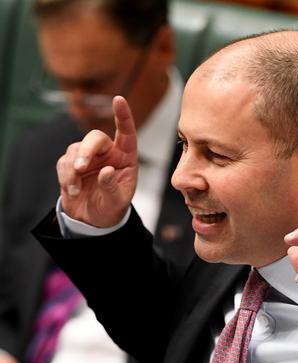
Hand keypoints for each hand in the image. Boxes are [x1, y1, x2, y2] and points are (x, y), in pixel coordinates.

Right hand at [56, 96, 137, 226]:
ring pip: (75, 150)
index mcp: (125, 157)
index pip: (126, 133)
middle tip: (80, 167)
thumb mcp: (117, 201)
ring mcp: (88, 157)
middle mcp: (107, 153)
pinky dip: (65, 177)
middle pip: (94, 138)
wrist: (93, 220)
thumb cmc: (112, 207)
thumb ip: (112, 186)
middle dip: (86, 151)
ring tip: (77, 189)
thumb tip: (107, 171)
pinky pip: (63, 163)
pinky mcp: (71, 164)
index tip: (119, 99)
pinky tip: (73, 190)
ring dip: (73, 170)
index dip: (123, 116)